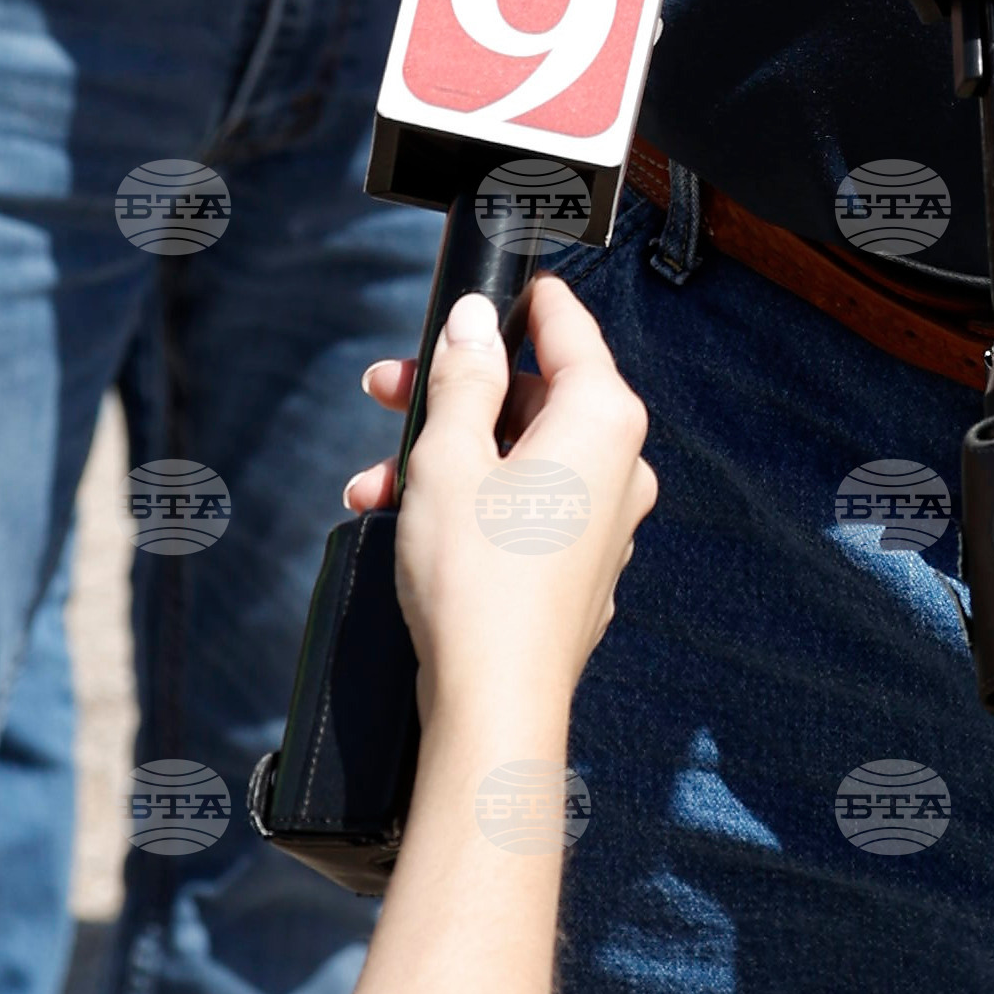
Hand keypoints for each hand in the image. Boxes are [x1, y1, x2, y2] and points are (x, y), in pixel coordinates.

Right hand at [345, 279, 653, 728]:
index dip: (516, 303)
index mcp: (604, 419)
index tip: (477, 294)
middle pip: (534, 394)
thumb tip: (474, 321)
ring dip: (444, 457)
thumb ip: (464, 377)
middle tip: (386, 392)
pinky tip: (404, 518)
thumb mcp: (449, 456)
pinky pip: (525, 508)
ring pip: (519, 456)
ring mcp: (605, 521)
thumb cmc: (475, 577)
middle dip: (452, 394)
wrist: (493, 700)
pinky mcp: (580, 567)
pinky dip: (470, 501)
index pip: (567, 325)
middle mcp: (620, 464)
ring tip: (373, 482)